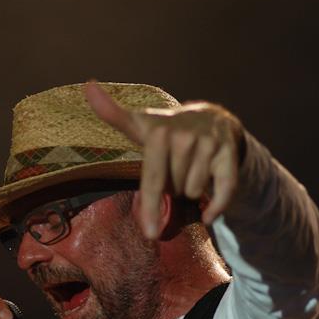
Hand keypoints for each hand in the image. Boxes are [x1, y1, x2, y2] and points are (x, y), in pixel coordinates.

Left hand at [84, 81, 244, 238]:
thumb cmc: (169, 132)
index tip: (149, 233)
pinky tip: (209, 213)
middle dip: (174, 187)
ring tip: (192, 171)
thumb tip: (88, 84)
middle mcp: (185, 135)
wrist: (214, 120)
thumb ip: (113, 113)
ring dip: (193, 189)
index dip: (151, 208)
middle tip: (177, 171)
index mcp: (159, 132)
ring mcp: (210, 142)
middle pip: (175, 189)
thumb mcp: (142, 125)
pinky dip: (216, 207)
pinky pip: (224, 191)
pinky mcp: (229, 152)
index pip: (153, 180)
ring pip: (195, 191)